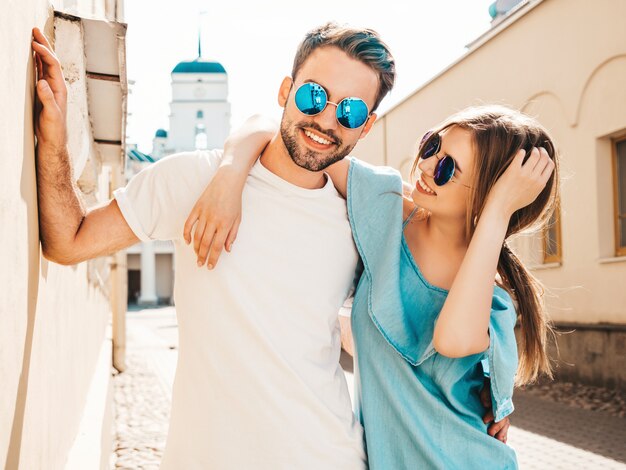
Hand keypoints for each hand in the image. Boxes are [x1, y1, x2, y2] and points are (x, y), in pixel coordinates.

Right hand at [32, 27, 67, 147]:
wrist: (54, 140)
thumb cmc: (54, 130)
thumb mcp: (51, 115)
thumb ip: (47, 99)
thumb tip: (42, 82)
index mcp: (60, 89)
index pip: (53, 65)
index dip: (44, 53)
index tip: (34, 43)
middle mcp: (57, 86)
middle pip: (50, 60)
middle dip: (44, 44)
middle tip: (34, 29)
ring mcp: (50, 88)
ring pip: (45, 64)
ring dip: (39, 50)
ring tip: (32, 37)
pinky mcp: (44, 92)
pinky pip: (40, 72)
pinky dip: (36, 61)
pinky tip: (32, 55)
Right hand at [183, 166, 243, 268]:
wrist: (227, 181)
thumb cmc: (235, 201)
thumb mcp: (238, 219)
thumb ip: (232, 235)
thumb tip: (227, 250)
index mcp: (225, 224)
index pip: (217, 246)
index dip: (213, 258)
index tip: (210, 267)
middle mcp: (213, 220)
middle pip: (205, 243)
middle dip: (202, 256)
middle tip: (200, 264)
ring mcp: (203, 214)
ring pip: (197, 236)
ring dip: (196, 248)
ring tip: (196, 255)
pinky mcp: (196, 208)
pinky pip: (188, 224)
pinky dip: (186, 234)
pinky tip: (188, 242)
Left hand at [480, 378, 509, 442]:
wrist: (489, 384)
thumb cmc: (486, 385)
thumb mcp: (486, 386)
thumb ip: (486, 393)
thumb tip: (486, 404)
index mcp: (499, 400)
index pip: (497, 410)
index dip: (491, 415)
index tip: (484, 420)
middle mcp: (502, 408)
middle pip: (502, 420)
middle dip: (497, 428)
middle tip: (489, 434)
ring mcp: (502, 414)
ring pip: (505, 426)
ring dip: (502, 434)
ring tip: (498, 443)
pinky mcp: (501, 419)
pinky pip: (504, 429)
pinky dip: (504, 436)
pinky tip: (503, 444)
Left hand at [486, 147, 554, 218]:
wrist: (501, 208)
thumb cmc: (514, 203)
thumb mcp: (532, 197)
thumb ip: (539, 187)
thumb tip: (542, 180)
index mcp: (541, 184)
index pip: (550, 165)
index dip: (548, 158)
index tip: (543, 155)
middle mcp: (534, 178)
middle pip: (544, 158)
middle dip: (542, 151)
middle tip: (537, 149)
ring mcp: (524, 174)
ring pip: (535, 155)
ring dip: (534, 150)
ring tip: (529, 150)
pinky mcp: (513, 171)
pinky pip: (520, 156)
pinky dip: (521, 152)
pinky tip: (520, 152)